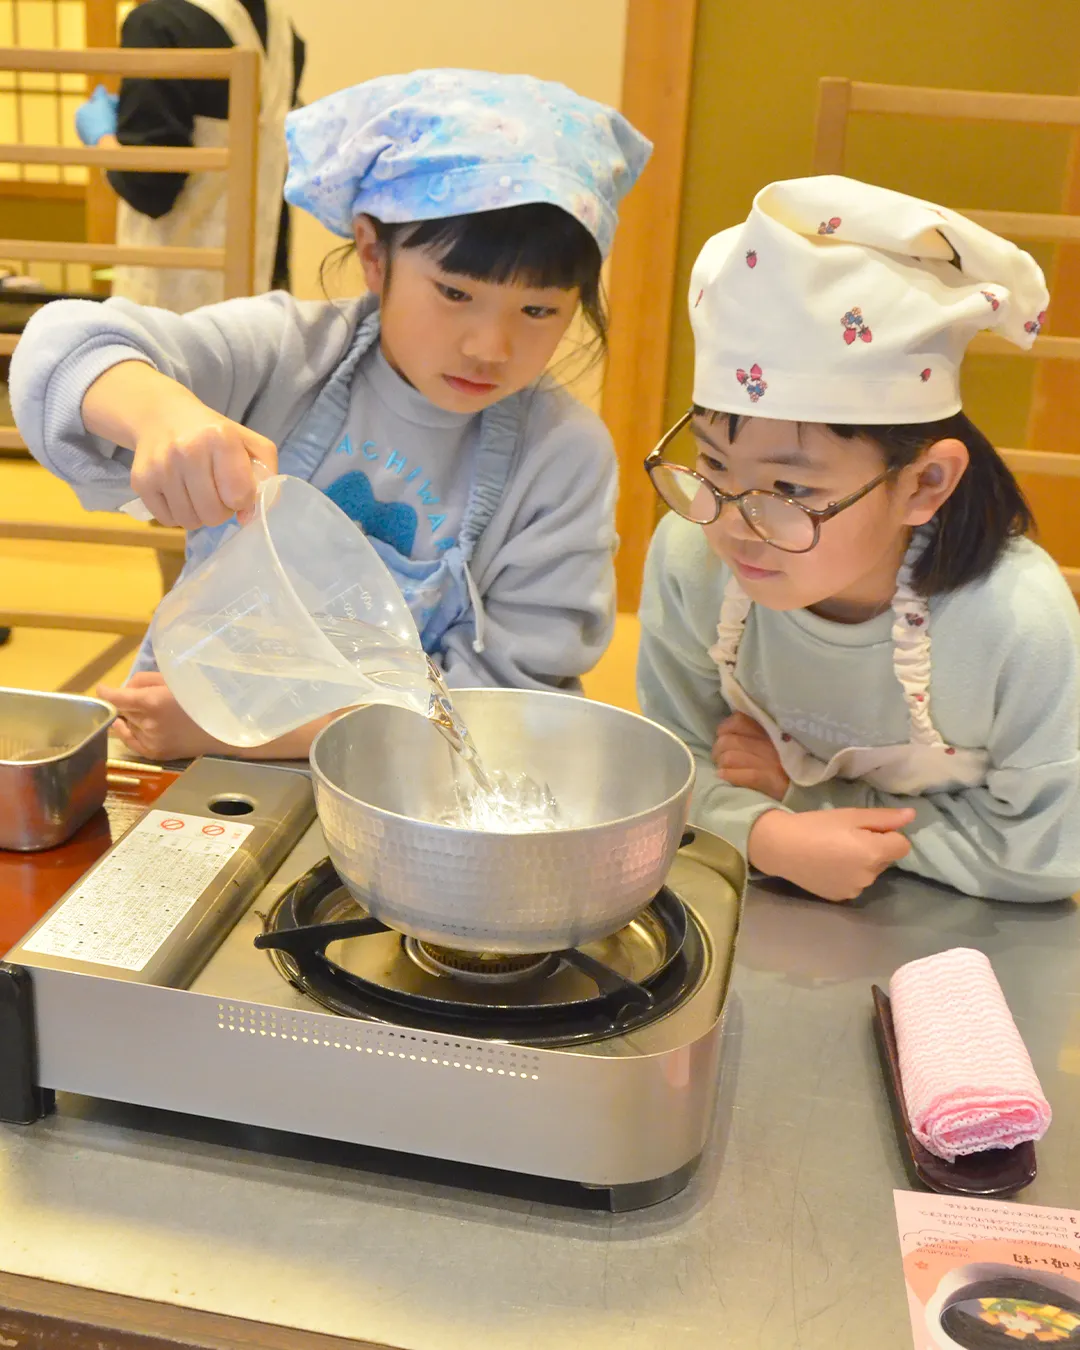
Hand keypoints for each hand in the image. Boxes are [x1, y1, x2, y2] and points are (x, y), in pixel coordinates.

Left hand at [74, 85, 117, 146]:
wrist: (106, 145)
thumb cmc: (104, 121)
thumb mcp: (103, 102)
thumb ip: (101, 93)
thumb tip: (101, 88)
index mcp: (79, 111)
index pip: (94, 103)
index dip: (106, 102)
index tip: (116, 104)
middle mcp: (79, 124)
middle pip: (95, 115)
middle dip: (106, 113)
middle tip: (118, 113)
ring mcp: (84, 136)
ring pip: (98, 126)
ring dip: (106, 123)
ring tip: (117, 124)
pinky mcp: (91, 146)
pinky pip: (100, 136)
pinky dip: (105, 133)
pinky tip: (113, 134)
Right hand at [83, 362, 278, 527]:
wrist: (162, 416)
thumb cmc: (214, 434)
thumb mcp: (251, 444)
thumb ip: (266, 477)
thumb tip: (248, 517)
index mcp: (220, 438)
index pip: (239, 495)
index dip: (242, 498)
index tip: (236, 487)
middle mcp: (187, 451)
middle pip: (213, 514)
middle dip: (221, 510)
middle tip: (217, 493)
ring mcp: (160, 467)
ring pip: (189, 522)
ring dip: (199, 514)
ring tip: (199, 493)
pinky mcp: (140, 481)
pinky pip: (167, 520)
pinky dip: (178, 514)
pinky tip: (180, 493)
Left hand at [99, 672, 223, 760]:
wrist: (223, 727)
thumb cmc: (203, 697)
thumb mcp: (173, 680)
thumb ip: (144, 681)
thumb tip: (124, 689)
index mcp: (153, 702)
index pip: (117, 698)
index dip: (106, 692)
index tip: (102, 689)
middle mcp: (148, 724)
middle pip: (122, 710)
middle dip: (126, 702)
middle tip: (141, 697)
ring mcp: (150, 741)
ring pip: (126, 724)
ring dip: (131, 717)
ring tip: (149, 712)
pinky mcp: (154, 753)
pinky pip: (131, 741)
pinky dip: (128, 732)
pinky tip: (130, 725)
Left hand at [712, 711, 789, 800]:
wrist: (808, 791)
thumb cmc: (786, 766)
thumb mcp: (775, 743)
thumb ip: (755, 733)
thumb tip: (726, 731)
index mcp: (771, 731)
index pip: (739, 720)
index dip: (725, 728)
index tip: (723, 736)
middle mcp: (771, 744)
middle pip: (728, 741)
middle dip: (718, 750)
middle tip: (719, 757)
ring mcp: (771, 763)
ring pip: (730, 757)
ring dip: (721, 764)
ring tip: (722, 768)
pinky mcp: (771, 781)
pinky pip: (741, 775)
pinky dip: (728, 775)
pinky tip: (723, 777)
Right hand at [748, 806, 916, 901]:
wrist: (781, 847)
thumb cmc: (816, 825)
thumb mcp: (851, 816)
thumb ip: (884, 818)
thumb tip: (912, 815)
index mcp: (875, 853)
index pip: (902, 845)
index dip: (887, 834)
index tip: (864, 829)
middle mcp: (870, 876)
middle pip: (886, 859)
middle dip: (874, 848)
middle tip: (845, 837)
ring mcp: (856, 890)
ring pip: (870, 872)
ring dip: (861, 863)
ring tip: (834, 852)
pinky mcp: (841, 897)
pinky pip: (855, 883)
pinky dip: (848, 875)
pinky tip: (828, 866)